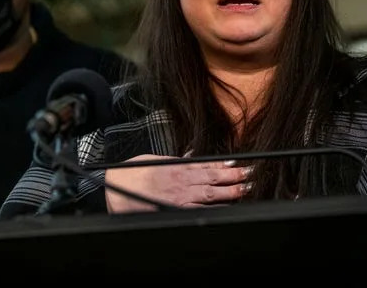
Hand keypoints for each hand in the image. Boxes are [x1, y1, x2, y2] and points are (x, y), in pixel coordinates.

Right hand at [105, 154, 251, 213]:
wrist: (114, 188)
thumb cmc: (132, 174)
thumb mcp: (156, 160)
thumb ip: (176, 160)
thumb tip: (189, 156)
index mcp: (178, 167)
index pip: (208, 165)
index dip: (225, 165)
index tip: (239, 164)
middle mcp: (182, 181)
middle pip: (214, 179)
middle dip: (235, 177)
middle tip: (252, 175)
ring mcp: (180, 197)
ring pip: (211, 193)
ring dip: (231, 191)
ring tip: (247, 188)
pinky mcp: (175, 210)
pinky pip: (200, 208)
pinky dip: (215, 207)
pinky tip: (228, 206)